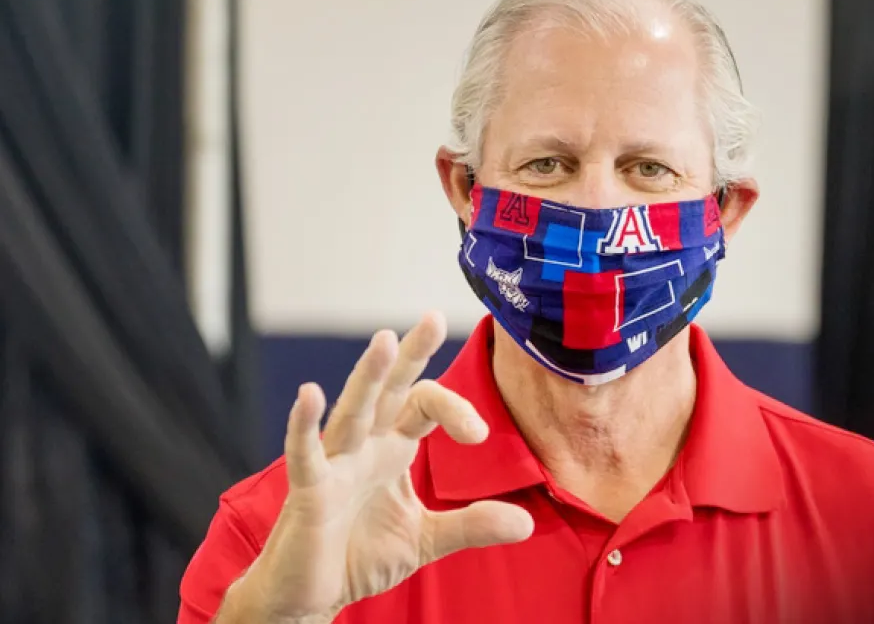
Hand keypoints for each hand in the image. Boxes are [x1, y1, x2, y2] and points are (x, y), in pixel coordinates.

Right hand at [230, 312, 533, 622]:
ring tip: (384, 339)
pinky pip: (306, 454)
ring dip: (368, 375)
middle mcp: (364, 445)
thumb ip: (472, 524)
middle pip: (390, 389)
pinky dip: (305, 425)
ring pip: (353, 410)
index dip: (455, 409)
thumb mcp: (427, 538)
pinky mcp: (308, 492)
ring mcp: (334, 464)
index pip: (425, 404)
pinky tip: (309, 394)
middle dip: (410, 353)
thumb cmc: (360, 555)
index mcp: (392, 448)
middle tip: (434, 317)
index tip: (478, 436)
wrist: (313, 596)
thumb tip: (528, 522)